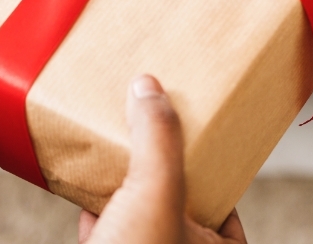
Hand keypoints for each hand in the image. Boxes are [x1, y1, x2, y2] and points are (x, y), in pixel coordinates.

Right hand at [78, 76, 246, 243]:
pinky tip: (86, 176)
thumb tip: (149, 89)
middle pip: (176, 195)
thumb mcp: (154, 194)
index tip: (195, 130)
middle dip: (161, 162)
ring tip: (122, 139)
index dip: (212, 162)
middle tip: (155, 127)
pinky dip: (93, 200)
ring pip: (138, 209)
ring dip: (124, 178)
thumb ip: (157, 140)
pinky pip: (104, 223)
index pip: (226, 198)